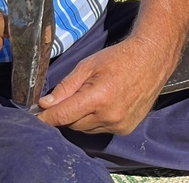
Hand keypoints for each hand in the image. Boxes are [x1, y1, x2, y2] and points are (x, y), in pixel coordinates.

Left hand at [35, 37, 173, 134]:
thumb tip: (45, 104)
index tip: (36, 116)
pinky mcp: (126, 128)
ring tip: (92, 96)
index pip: (63, 115)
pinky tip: (104, 103)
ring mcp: (119, 124)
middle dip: (66, 112)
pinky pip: (100, 129)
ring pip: (86, 128)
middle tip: (72, 95)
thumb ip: (65, 87)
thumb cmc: (119, 58)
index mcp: (98, 97)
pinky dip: (96, 120)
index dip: (47, 117)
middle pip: (73, 124)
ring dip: (81, 117)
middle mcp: (109, 115)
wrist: (152, 60)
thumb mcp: (87, 66)